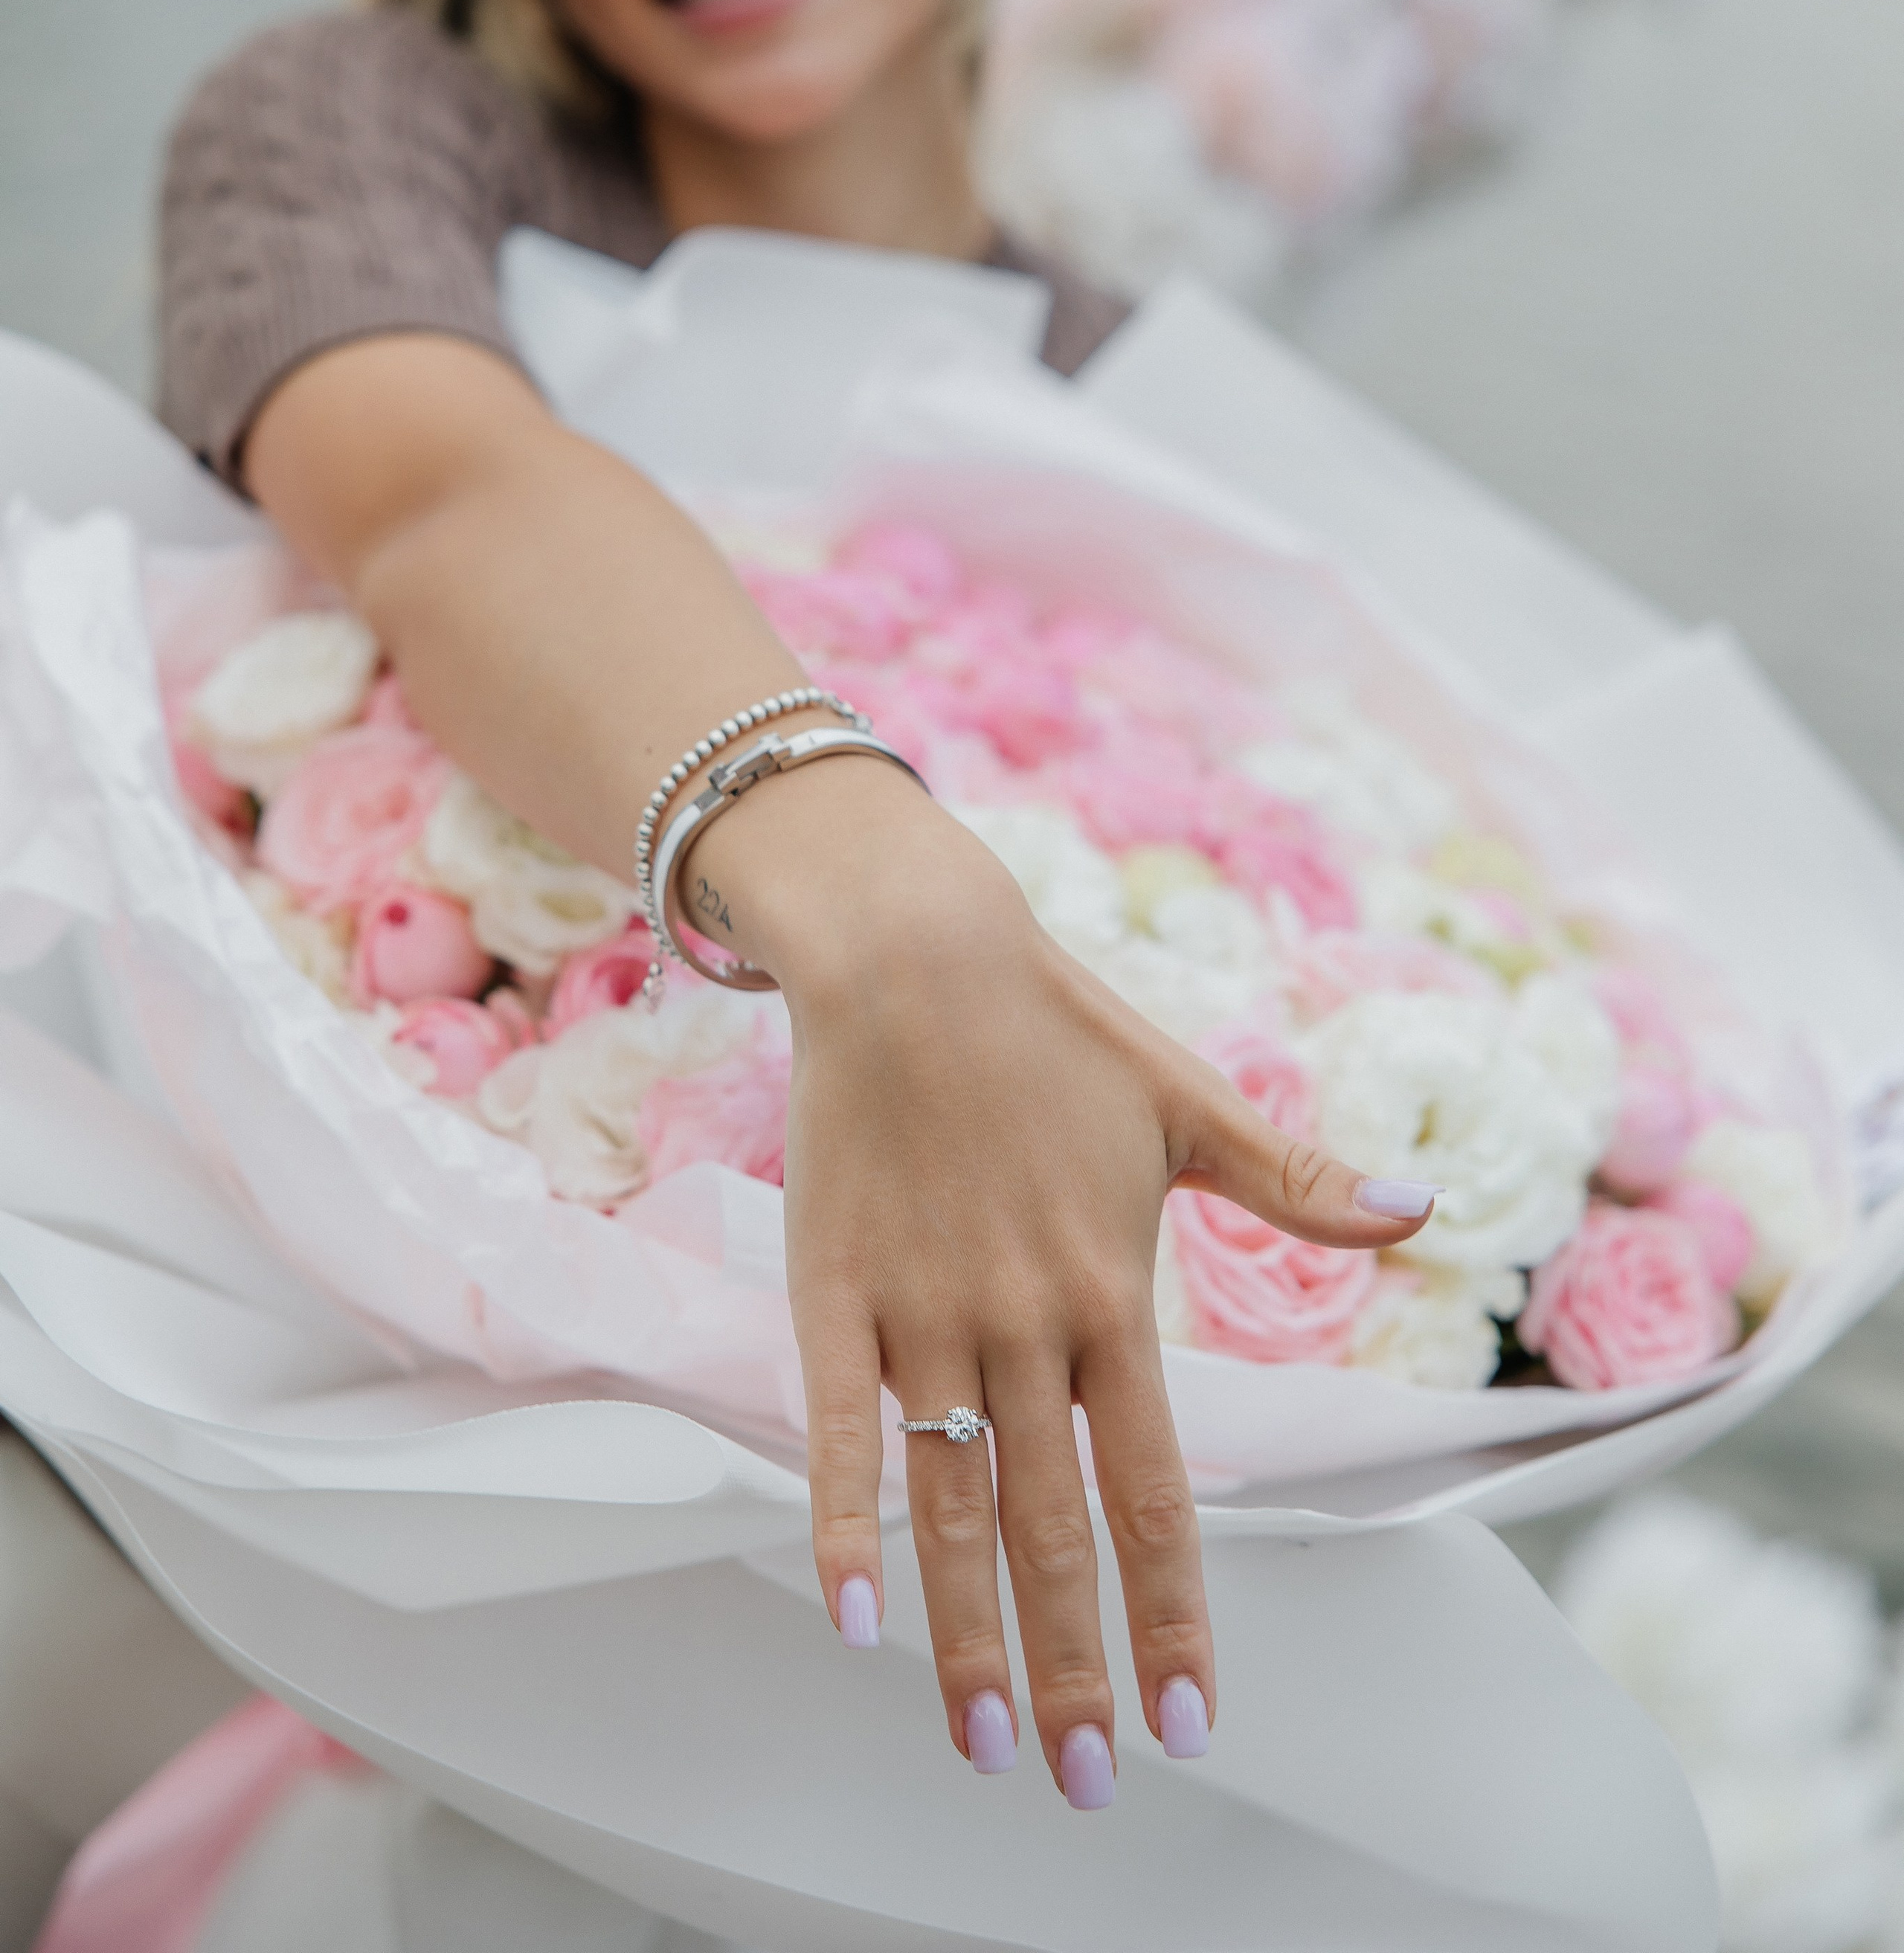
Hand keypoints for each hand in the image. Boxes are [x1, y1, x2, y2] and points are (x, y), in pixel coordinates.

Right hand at [689, 762, 1432, 1805]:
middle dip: (1071, 1666)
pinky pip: (840, 1427)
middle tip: (1080, 1787)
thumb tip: (1422, 1206)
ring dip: (965, 1632)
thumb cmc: (1057, 1030)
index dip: (1172, 1615)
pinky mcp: (833, 1290)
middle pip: (1052, 1529)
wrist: (913, 954)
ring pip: (950, 1504)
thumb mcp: (1191, 1104)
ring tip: (981, 1742)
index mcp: (1115, 1295)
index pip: (1156, 1494)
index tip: (1185, 1725)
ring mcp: (924, 1312)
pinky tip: (844, 1617)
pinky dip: (842, 1522)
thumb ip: (1297, 1181)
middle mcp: (1025, 1324)